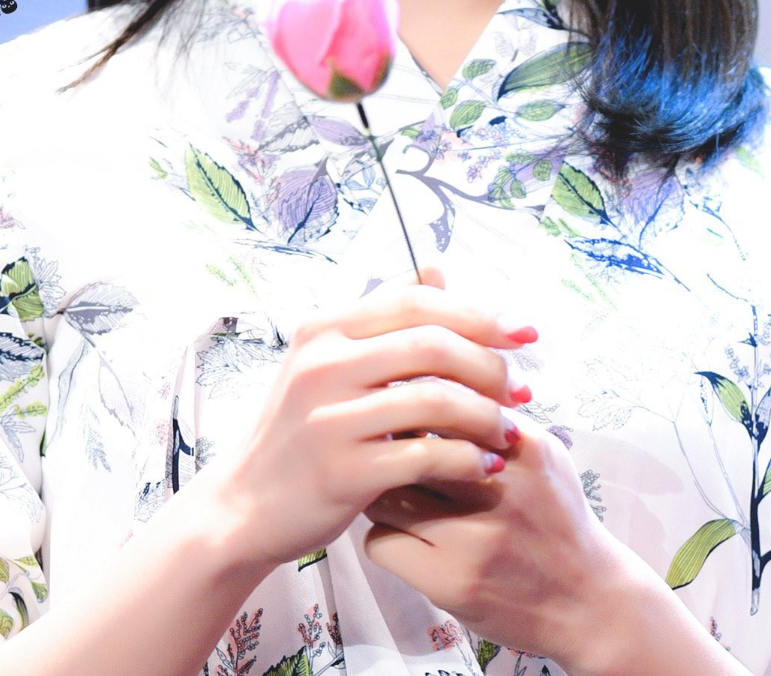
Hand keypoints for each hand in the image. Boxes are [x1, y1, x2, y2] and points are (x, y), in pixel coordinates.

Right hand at [191, 266, 531, 575]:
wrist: (245, 506)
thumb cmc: (300, 430)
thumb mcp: (328, 361)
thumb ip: (384, 316)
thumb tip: (439, 266)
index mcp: (326, 328)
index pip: (417, 301)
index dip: (480, 312)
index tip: (526, 332)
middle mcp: (324, 364)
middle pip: (433, 344)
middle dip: (492, 365)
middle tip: (525, 389)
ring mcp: (330, 418)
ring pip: (436, 399)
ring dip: (487, 415)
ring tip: (511, 431)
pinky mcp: (342, 471)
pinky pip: (426, 454)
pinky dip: (467, 459)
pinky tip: (485, 466)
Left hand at [362, 410, 630, 673]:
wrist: (588, 602)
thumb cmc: (556, 520)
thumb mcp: (544, 455)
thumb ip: (497, 418)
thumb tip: (432, 383)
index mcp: (521, 446)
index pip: (441, 402)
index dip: (413, 407)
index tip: (405, 416)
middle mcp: (498, 487)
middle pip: (408, 444)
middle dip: (391, 448)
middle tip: (390, 455)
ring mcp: (472, 537)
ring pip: (385, 494)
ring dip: (383, 493)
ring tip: (399, 498)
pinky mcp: (450, 581)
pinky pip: (380, 542)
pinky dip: (384, 538)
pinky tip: (406, 539)